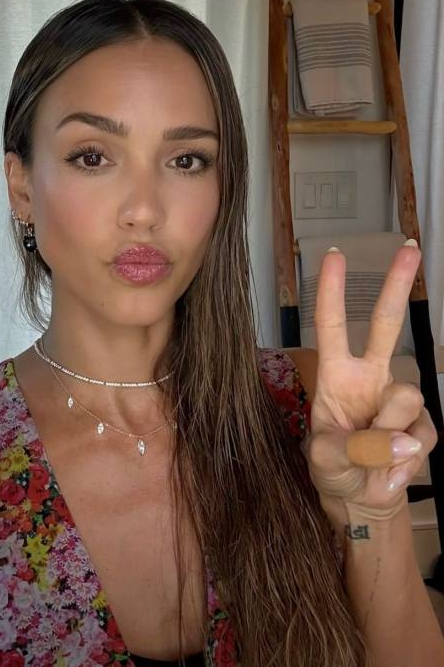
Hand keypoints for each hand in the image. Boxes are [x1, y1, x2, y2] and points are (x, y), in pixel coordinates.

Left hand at [302, 241, 437, 519]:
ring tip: (372, 459)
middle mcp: (370, 377)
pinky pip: (422, 435)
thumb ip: (355, 449)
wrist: (360, 500)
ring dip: (388, 432)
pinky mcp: (422, 426)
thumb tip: (403, 438)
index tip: (333, 256)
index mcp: (336, 375)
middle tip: (407, 249)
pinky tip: (391, 470)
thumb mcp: (325, 462)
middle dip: (396, 286)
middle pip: (386, 325)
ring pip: (406, 396)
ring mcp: (398, 400)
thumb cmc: (333, 470)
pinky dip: (404, 459)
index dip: (331, 293)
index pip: (332, 327)